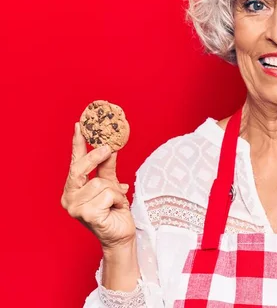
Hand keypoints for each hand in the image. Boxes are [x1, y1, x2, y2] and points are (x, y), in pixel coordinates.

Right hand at [61, 123, 135, 250]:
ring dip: (114, 190)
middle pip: (80, 169)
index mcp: (73, 189)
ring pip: (100, 182)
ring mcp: (75, 208)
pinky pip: (108, 194)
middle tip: (108, 147)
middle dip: (95, 157)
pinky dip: (118, 199)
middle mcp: (69, 198)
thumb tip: (109, 147)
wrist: (122, 235)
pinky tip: (116, 209)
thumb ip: (107, 167)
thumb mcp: (111, 184)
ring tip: (116, 201)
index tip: (79, 125)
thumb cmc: (114, 211)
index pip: (74, 163)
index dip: (77, 144)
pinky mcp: (87, 215)